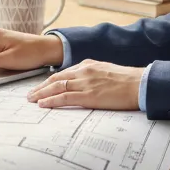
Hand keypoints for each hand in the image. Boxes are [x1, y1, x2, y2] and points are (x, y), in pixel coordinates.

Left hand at [27, 59, 144, 109]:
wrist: (140, 84)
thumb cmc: (128, 81)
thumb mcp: (107, 72)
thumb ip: (94, 75)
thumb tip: (86, 84)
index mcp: (89, 65)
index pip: (64, 72)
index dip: (50, 80)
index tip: (42, 86)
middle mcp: (84, 71)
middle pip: (56, 79)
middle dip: (41, 87)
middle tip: (30, 94)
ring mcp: (85, 83)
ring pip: (56, 87)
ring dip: (41, 94)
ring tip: (31, 100)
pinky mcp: (88, 95)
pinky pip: (64, 98)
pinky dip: (51, 101)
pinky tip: (43, 104)